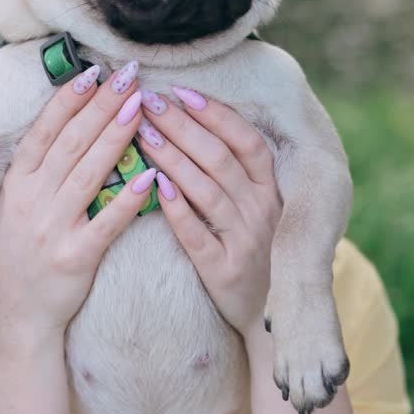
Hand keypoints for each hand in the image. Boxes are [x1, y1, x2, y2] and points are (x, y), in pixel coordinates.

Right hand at [0, 60, 154, 342]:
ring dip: (116, 136)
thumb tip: (66, 118)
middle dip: (102, 106)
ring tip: (141, 107)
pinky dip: (129, 197)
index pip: (45, 130)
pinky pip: (107, 221)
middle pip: (72, 143)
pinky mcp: (76, 257)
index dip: (70, 99)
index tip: (94, 72)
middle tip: (129, 77)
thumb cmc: (22, 252)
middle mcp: (32, 199)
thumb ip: (38, 167)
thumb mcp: (15, 204)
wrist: (17, 314)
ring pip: (89, 172)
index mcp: (17, 182)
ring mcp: (53, 228)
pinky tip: (151, 174)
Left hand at [137, 86, 278, 336]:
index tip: (182, 92)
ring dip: (172, 157)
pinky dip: (176, 208)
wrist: (269, 321)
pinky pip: (196, 235)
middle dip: (182, 126)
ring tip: (141, 133)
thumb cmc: (255, 254)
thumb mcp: (259, 210)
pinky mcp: (225, 271)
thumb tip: (199, 124)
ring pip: (206, 190)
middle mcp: (263, 212)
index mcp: (272, 192)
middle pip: (220, 159)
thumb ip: (238, 173)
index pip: (246, 142)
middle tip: (148, 102)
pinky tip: (153, 185)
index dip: (215, 114)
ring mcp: (245, 242)